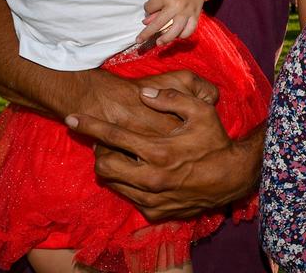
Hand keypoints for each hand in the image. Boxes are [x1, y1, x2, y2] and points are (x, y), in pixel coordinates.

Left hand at [66, 82, 261, 220]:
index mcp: (158, 150)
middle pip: (104, 165)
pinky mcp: (156, 211)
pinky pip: (129, 197)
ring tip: (120, 155)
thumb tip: (145, 94)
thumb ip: (171, 99)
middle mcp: (151, 177)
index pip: (113, 136)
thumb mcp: (201, 111)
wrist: (233, 177)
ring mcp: (152, 197)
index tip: (72, 118)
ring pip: (113, 183)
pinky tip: (137, 172)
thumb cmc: (216, 141)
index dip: (89, 125)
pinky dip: (127, 183)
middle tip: (105, 141)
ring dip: (110, 167)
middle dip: (99, 150)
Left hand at [138, 0, 214, 45]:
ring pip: (175, 30)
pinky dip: (183, 35)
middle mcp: (176, 5)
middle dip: (147, 33)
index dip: (148, 8)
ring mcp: (187, 11)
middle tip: (139, 40)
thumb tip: (146, 23)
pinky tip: (177, 36)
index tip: (150, 6)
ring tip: (159, 43)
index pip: (150, 8)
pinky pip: (189, 30)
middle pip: (158, 23)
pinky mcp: (196, 15)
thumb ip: (155, 6)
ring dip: (166, 39)